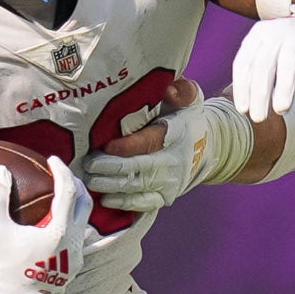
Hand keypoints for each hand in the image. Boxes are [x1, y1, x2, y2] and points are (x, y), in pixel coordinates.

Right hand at [0, 154, 89, 293]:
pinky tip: (55, 225)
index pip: (68, 192)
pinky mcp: (70, 271)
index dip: (62, 171)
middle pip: (85, 205)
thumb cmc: (1, 269)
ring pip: (84, 224)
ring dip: (75, 207)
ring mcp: (75, 260)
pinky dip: (71, 225)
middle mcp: (74, 245)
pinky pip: (78, 241)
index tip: (52, 160)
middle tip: (61, 175)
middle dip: (75, 185)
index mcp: (60, 232)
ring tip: (60, 198)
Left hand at [85, 80, 230, 212]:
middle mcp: (173, 162)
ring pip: (136, 188)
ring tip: (89, 179)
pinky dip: (123, 203)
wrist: (206, 148)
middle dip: (110, 168)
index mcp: (176, 135)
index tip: (107, 146)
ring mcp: (169, 183)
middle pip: (138, 168)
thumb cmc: (186, 119)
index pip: (150, 142)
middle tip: (88, 163)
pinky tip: (104, 199)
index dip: (128, 146)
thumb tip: (169, 89)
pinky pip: (143, 204)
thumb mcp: (189, 98)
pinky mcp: (165, 197)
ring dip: (110, 186)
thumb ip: (181, 90)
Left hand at [231, 8, 294, 120]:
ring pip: (288, 64)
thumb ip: (256, 73)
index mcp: (257, 34)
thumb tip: (247, 107)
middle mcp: (275, 31)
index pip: (244, 63)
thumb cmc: (286, 47)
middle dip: (260, 95)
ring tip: (281, 109)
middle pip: (264, 65)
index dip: (242, 88)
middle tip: (259, 117)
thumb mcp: (267, 51)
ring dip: (283, 90)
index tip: (243, 110)